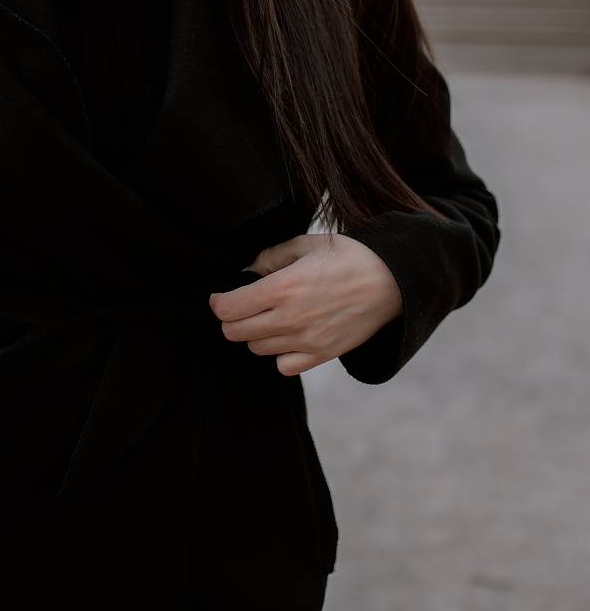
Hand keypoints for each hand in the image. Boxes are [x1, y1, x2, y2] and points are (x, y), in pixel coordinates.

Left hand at [208, 233, 403, 376]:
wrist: (391, 281)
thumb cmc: (348, 257)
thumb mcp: (306, 244)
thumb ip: (271, 256)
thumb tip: (248, 271)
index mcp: (282, 288)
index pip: (228, 309)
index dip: (219, 303)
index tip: (222, 296)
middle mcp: (290, 318)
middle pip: (236, 333)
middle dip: (233, 318)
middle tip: (244, 306)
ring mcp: (306, 340)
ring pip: (257, 349)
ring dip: (256, 334)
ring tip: (271, 317)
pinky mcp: (322, 355)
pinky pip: (284, 366)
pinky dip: (280, 354)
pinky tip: (289, 336)